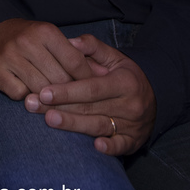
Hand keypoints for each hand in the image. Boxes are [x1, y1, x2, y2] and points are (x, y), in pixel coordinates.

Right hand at [0, 19, 93, 100]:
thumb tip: (103, 73)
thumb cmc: (29, 39)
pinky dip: (27, 97)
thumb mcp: (52, 38)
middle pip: (59, 79)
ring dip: (49, 98)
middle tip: (76, 100)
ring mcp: (9, 57)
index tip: (93, 89)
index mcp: (45, 31)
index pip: (74, 61)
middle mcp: (27, 42)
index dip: (86, 78)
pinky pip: (20, 94)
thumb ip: (76, 54)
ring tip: (54, 99)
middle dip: (70, 92)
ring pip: (40, 89)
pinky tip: (28, 92)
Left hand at [24, 34, 156, 155]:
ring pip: (99, 126)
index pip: (91, 87)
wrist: (157, 98)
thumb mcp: (115, 57)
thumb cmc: (126, 76)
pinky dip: (110, 147)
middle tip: (32, 105)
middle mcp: (129, 104)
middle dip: (60, 107)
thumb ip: (92, 47)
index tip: (43, 91)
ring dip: (73, 125)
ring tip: (48, 120)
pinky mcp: (133, 141)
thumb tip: (70, 41)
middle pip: (90, 107)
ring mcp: (132, 124)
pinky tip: (95, 147)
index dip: (67, 90)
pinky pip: (121, 146)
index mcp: (124, 82)